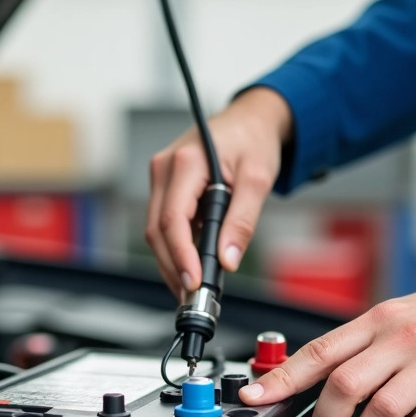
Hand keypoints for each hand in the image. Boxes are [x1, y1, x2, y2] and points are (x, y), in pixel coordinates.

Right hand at [146, 87, 292, 298]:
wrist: (250, 119)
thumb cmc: (253, 141)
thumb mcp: (259, 180)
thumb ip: (242, 221)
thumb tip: (227, 260)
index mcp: (186, 162)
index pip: (173, 219)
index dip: (181, 256)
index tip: (194, 282)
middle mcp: (165, 168)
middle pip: (157, 230)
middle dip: (173, 267)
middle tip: (192, 297)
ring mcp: (161, 177)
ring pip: (156, 231)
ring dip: (171, 262)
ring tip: (192, 288)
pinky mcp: (166, 187)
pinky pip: (164, 224)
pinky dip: (175, 248)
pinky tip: (190, 266)